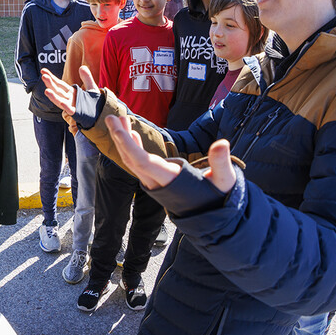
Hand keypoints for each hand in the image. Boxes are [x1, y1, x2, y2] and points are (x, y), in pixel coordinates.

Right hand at [41, 66, 98, 116]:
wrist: (101, 114)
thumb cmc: (95, 102)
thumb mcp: (92, 87)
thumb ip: (87, 78)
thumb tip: (82, 67)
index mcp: (71, 92)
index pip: (59, 83)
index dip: (51, 77)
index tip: (43, 71)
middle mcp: (69, 98)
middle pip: (57, 90)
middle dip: (50, 84)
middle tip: (43, 76)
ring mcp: (71, 106)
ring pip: (60, 100)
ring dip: (53, 96)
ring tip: (46, 91)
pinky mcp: (77, 113)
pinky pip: (70, 110)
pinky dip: (66, 107)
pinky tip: (62, 103)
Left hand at [106, 116, 235, 192]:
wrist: (210, 217)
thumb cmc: (217, 198)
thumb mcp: (224, 181)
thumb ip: (221, 162)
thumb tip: (222, 143)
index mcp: (170, 180)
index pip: (144, 162)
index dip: (130, 145)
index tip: (120, 130)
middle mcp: (157, 182)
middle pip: (131, 159)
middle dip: (120, 138)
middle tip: (111, 118)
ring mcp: (153, 182)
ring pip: (132, 160)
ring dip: (124, 139)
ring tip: (118, 120)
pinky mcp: (154, 180)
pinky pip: (137, 162)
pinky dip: (133, 146)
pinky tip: (130, 132)